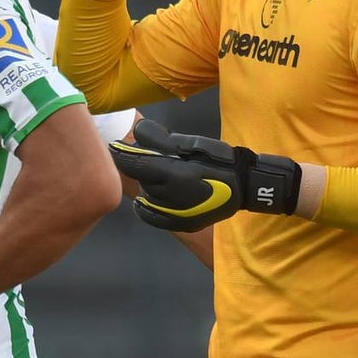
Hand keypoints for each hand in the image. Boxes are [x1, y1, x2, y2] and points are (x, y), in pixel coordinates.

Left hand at [108, 119, 301, 231]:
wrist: (245, 186)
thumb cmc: (219, 159)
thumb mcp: (192, 142)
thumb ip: (161, 139)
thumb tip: (136, 133)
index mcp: (174, 175)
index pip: (136, 164)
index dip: (121, 154)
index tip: (111, 145)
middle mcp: (170, 198)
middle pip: (141, 179)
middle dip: (139, 166)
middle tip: (141, 155)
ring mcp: (175, 215)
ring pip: (148, 195)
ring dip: (147, 183)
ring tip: (154, 174)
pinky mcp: (179, 224)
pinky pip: (153, 217)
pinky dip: (145, 208)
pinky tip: (143, 200)